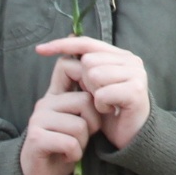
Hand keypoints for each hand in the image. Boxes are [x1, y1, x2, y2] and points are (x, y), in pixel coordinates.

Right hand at [21, 57, 98, 174]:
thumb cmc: (64, 148)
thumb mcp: (78, 122)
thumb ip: (86, 104)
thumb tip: (107, 83)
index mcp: (55, 95)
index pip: (67, 66)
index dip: (88, 78)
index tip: (96, 100)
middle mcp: (45, 103)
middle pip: (85, 101)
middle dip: (93, 123)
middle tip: (83, 137)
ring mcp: (38, 119)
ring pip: (79, 124)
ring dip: (82, 142)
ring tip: (72, 148)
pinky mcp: (36, 137)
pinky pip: (70, 142)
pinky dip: (74, 153)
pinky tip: (66, 157)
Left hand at [37, 36, 151, 149]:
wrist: (132, 136)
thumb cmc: (111, 110)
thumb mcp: (94, 85)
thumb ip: (85, 66)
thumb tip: (69, 37)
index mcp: (121, 55)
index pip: (87, 42)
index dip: (62, 45)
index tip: (39, 50)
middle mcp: (131, 60)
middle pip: (88, 61)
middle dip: (85, 82)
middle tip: (96, 96)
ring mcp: (136, 74)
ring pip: (94, 75)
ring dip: (93, 95)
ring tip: (104, 103)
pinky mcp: (135, 90)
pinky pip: (102, 94)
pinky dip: (100, 106)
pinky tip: (109, 111)